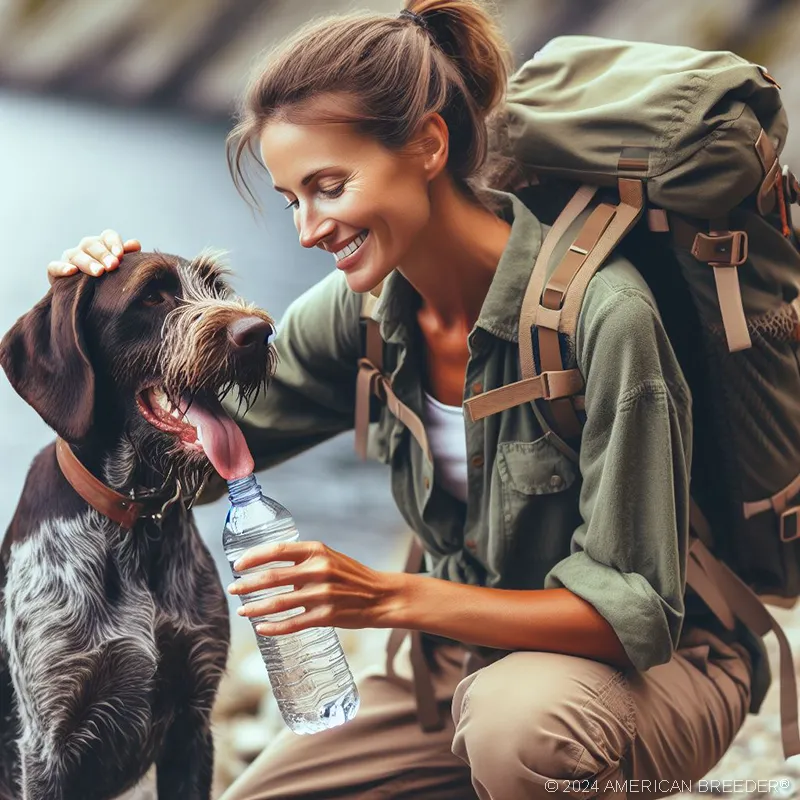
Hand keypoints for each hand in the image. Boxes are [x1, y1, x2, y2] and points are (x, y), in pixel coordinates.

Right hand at [47, 229, 141, 282]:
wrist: (87, 299)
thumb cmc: (109, 280)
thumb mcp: (119, 267)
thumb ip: (126, 255)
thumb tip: (135, 244)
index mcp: (102, 244)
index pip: (108, 236)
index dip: (114, 243)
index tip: (121, 255)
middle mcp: (85, 248)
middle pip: (92, 244)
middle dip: (103, 254)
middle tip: (113, 265)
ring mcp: (70, 258)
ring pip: (76, 255)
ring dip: (88, 262)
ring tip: (99, 272)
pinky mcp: (55, 271)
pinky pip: (54, 266)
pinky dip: (61, 268)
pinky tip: (71, 271)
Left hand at [227, 541, 403, 635]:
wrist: (381, 596)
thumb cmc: (352, 576)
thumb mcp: (330, 558)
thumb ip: (304, 561)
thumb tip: (271, 568)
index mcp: (317, 550)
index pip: (277, 550)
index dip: (253, 557)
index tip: (238, 565)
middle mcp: (318, 570)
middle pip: (272, 577)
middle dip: (247, 585)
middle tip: (233, 590)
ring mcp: (322, 594)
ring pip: (278, 602)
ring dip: (255, 608)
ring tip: (243, 611)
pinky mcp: (326, 616)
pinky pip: (292, 623)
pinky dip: (273, 627)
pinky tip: (262, 628)